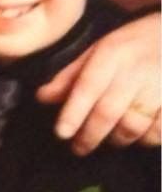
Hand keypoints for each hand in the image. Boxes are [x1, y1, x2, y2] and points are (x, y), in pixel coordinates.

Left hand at [36, 12, 160, 154]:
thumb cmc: (135, 43)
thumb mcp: (99, 49)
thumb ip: (71, 75)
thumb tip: (43, 97)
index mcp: (111, 55)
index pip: (87, 87)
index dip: (73, 113)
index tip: (62, 133)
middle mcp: (135, 71)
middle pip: (108, 111)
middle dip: (90, 135)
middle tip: (79, 148)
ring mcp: (161, 87)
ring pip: (134, 125)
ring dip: (117, 139)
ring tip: (109, 141)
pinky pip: (160, 131)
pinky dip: (148, 139)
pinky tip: (139, 138)